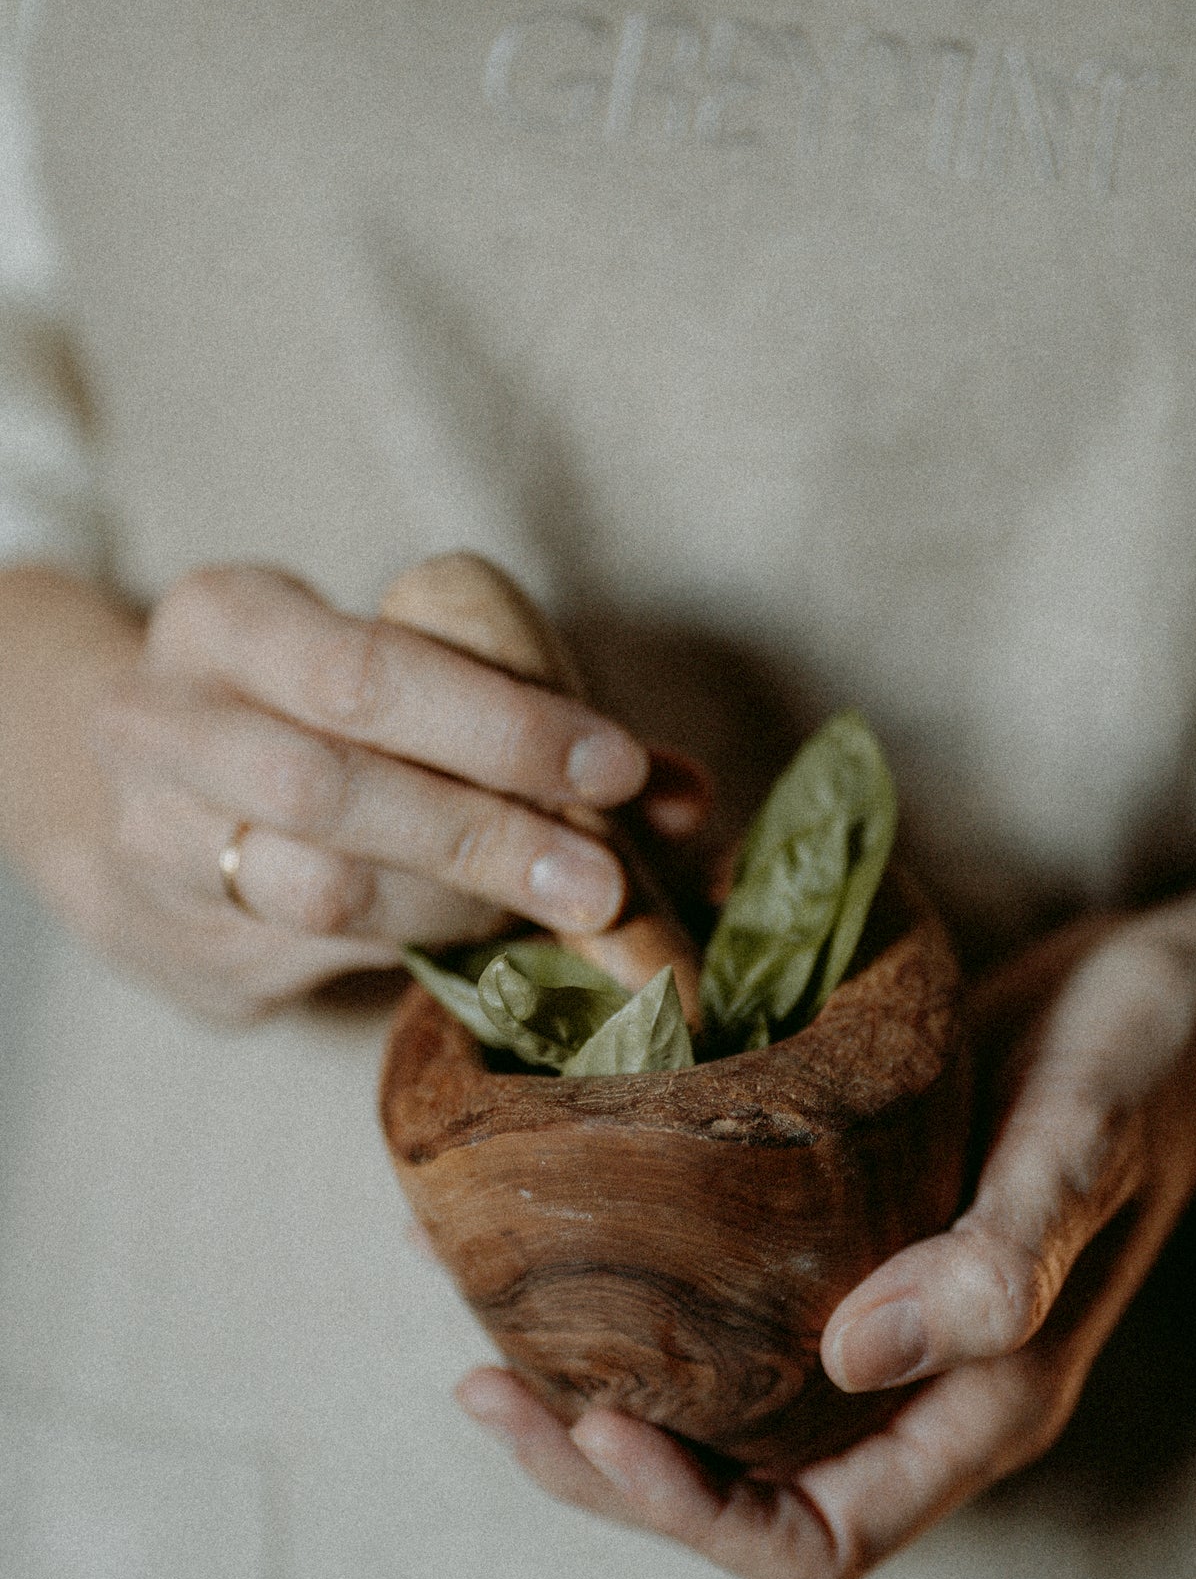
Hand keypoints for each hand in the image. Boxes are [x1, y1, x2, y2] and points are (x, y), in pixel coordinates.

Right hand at [3, 561, 706, 1021]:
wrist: (128, 808)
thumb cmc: (304, 722)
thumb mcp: (384, 681)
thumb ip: (529, 722)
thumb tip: (684, 796)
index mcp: (224, 620)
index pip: (364, 671)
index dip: (500, 725)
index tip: (616, 769)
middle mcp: (163, 723)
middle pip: (332, 786)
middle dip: (486, 833)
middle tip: (603, 881)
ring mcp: (156, 842)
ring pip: (317, 889)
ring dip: (459, 908)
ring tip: (557, 914)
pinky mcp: (183, 944)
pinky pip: (317, 958)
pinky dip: (421, 952)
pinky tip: (492, 945)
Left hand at [457, 913, 1195, 1578]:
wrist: (1168, 997)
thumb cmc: (1145, 1067)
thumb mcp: (1085, 1145)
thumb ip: (1002, 1260)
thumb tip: (854, 1358)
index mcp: (971, 1410)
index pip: (814, 1543)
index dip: (694, 1516)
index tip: (598, 1424)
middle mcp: (905, 1392)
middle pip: (728, 1496)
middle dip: (599, 1464)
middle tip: (482, 1381)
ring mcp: (865, 1325)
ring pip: (704, 1412)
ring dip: (585, 1385)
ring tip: (470, 1316)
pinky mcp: (832, 1248)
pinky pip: (711, 1307)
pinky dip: (617, 1285)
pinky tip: (527, 1218)